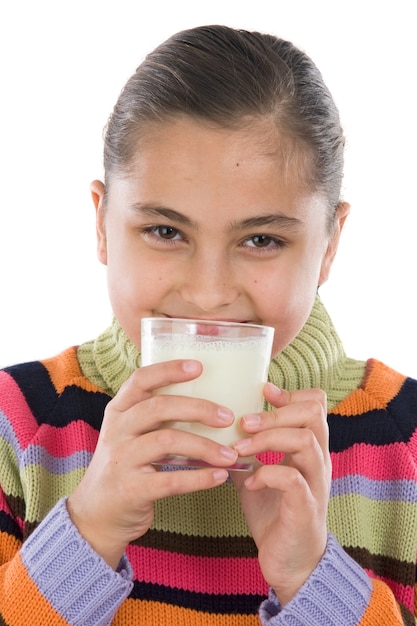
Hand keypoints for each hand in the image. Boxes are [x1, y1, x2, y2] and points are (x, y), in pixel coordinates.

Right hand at [67, 359, 237, 567]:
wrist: (95, 515)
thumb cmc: (125, 467)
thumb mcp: (130, 435)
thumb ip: (155, 418)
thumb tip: (209, 402)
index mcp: (119, 411)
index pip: (141, 379)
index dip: (169, 370)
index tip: (199, 366)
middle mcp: (117, 430)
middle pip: (159, 407)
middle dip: (198, 409)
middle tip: (228, 416)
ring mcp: (121, 459)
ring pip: (167, 441)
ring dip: (205, 446)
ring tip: (231, 454)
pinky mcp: (130, 490)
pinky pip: (171, 480)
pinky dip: (199, 478)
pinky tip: (219, 476)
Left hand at [231, 383, 330, 604]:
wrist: (290, 563)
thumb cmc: (275, 514)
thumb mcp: (257, 474)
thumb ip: (247, 451)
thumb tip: (216, 429)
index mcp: (309, 448)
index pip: (315, 404)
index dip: (289, 393)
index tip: (262, 392)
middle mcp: (318, 460)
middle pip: (313, 414)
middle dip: (274, 412)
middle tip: (244, 422)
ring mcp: (315, 483)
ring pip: (305, 440)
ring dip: (268, 438)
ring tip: (241, 449)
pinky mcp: (306, 508)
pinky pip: (293, 479)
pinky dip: (268, 473)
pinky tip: (251, 482)